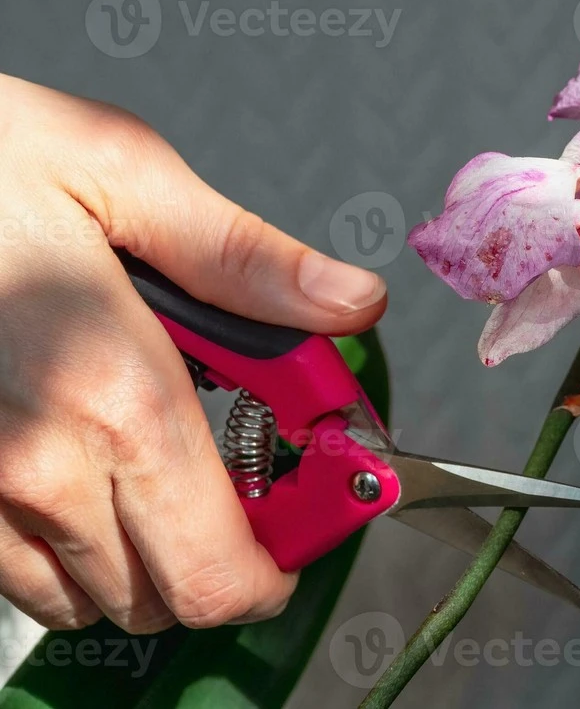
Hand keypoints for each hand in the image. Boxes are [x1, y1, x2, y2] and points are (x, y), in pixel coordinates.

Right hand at [0, 73, 386, 631]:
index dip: (286, 558)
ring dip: (154, 554)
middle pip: (169, 599)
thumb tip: (352, 302)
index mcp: (114, 392)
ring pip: (94, 598)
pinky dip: (76, 550)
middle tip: (251, 477)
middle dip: (232, 556)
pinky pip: (21, 576)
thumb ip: (246, 258)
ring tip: (169, 461)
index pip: (222, 564)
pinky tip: (94, 469)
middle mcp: (40, 466)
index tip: (312, 510)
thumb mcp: (123, 173)